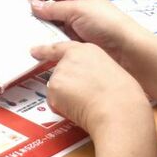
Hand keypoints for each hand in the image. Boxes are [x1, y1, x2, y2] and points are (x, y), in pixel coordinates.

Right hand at [29, 0, 141, 62]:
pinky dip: (49, 41)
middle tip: (23, 19)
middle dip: (37, 11)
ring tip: (28, 34)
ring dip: (42, 28)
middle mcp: (76, 9)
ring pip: (52, 25)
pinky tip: (40, 46)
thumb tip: (34, 5)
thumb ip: (54, 8)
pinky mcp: (76, 43)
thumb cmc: (108, 23)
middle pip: (50, 6)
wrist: (127, 50)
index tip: (25, 1)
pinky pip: (58, 40)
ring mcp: (76, 27)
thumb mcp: (78, 9)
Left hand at [32, 41, 150, 133]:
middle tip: (86, 96)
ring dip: (65, 97)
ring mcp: (60, 72)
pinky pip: (53, 101)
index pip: (61, 48)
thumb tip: (85, 81)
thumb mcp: (109, 70)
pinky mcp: (54, 87)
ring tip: (86, 102)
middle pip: (59, 73)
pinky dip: (62, 108)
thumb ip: (91, 70)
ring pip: (56, 88)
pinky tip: (78, 108)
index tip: (34, 51)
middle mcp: (70, 58)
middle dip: (67, 86)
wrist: (118, 108)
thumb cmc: (122, 95)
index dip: (46, 50)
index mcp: (87, 50)